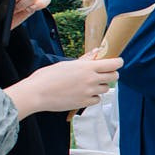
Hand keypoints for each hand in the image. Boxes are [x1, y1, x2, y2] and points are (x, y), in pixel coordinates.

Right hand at [6, 54, 120, 116]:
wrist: (36, 94)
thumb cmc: (47, 77)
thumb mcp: (66, 65)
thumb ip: (84, 60)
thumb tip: (96, 52)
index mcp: (87, 67)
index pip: (114, 64)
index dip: (118, 62)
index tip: (117, 62)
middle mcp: (91, 79)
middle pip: (114, 76)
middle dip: (111, 74)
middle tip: (103, 74)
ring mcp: (88, 92)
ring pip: (106, 88)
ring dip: (100, 86)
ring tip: (87, 84)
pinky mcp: (84, 103)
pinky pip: (97, 99)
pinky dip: (93, 97)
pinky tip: (83, 93)